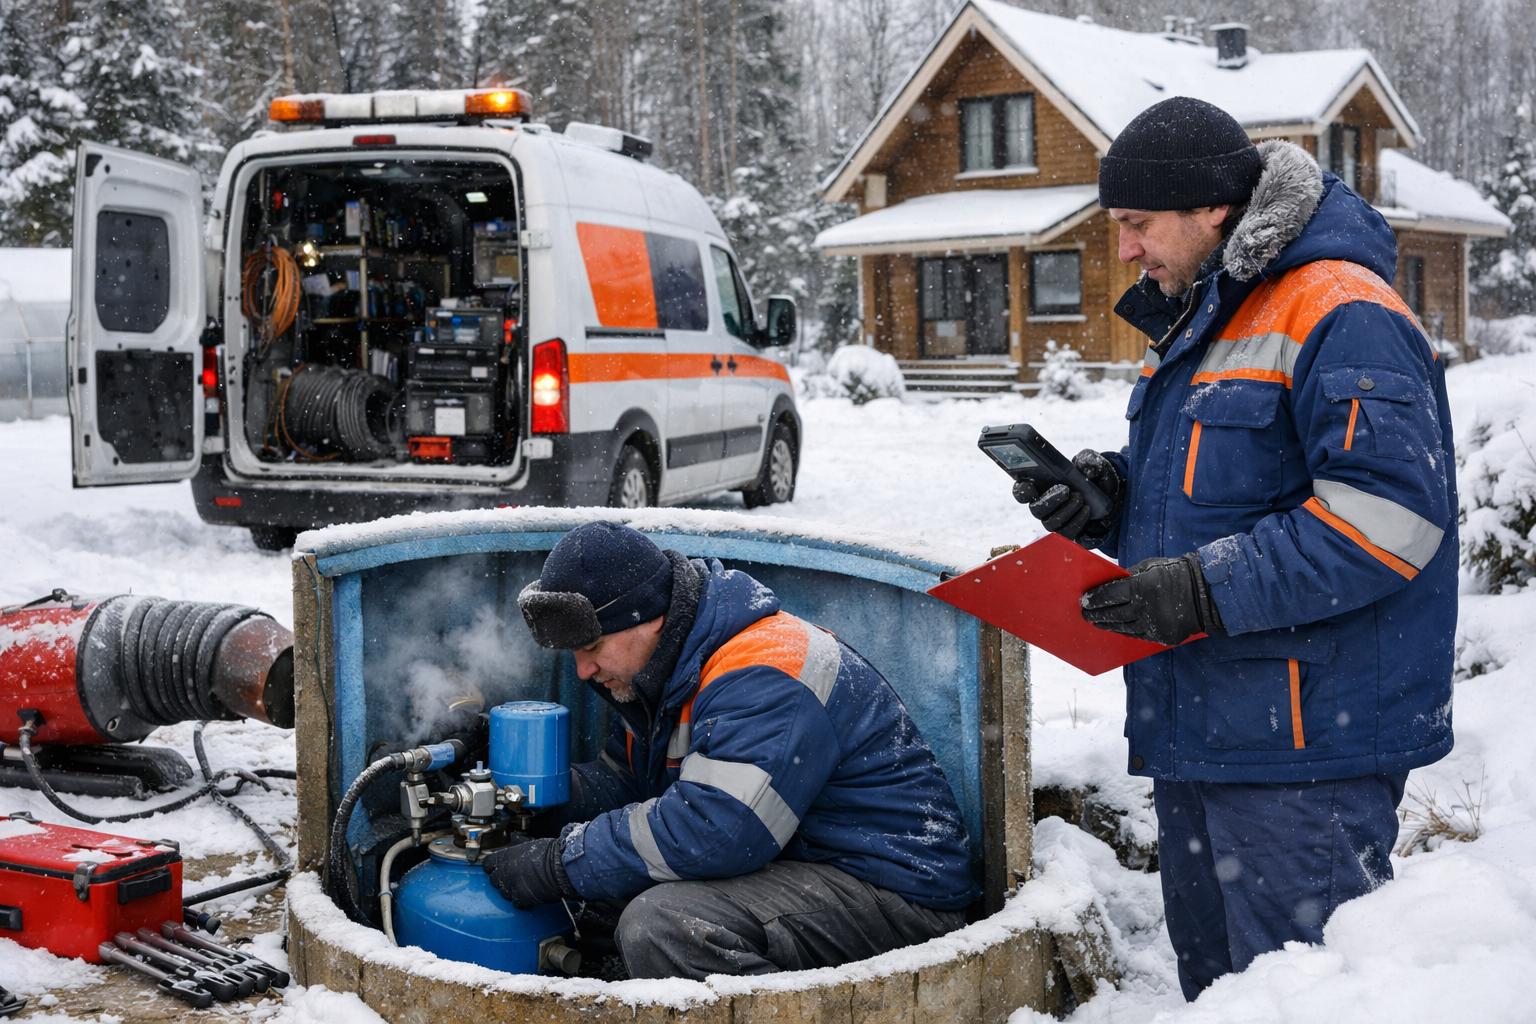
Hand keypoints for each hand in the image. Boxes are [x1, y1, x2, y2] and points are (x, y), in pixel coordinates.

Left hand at [482, 835, 576, 908]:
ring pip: (503, 892)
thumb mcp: (529, 844)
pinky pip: (515, 903)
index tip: (496, 867)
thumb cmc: (551, 853)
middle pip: (494, 880)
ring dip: (510, 890)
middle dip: (501, 879)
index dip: (493, 866)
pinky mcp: (521, 898)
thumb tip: (514, 843)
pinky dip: (521, 901)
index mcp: (506, 856)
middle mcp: (505, 871)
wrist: (561, 867)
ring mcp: (512, 886)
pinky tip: (528, 896)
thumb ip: (517, 848)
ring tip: (522, 887)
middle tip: (511, 877)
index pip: (488, 864)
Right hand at [1013, 450, 1122, 546]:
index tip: (1030, 486)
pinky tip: (1086, 510)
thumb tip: (1084, 467)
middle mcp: (1044, 506)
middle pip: (1036, 510)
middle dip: (1049, 500)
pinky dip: (1077, 522)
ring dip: (1065, 511)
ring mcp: (1055, 521)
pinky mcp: (1068, 532)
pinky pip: (1067, 534)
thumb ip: (1088, 460)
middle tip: (1066, 490)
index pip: (1022, 492)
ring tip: (1080, 498)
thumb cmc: (1094, 477)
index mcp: (1041, 486)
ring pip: (1051, 524)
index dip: (1021, 491)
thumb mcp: (1093, 464)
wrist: (1110, 495)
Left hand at [1080, 553, 1222, 645]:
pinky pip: (1138, 635)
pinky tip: (1117, 628)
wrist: (1205, 592)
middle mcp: (1145, 608)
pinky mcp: (1162, 637)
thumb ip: (1129, 577)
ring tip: (1097, 622)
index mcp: (1141, 587)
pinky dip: (1125, 631)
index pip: (1110, 595)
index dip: (1095, 599)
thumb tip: (1109, 585)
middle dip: (1096, 615)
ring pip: (1123, 628)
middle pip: (1113, 614)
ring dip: (1108, 625)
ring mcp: (1154, 625)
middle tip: (1085, 614)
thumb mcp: (1150, 567)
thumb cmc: (1175, 573)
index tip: (1084, 601)